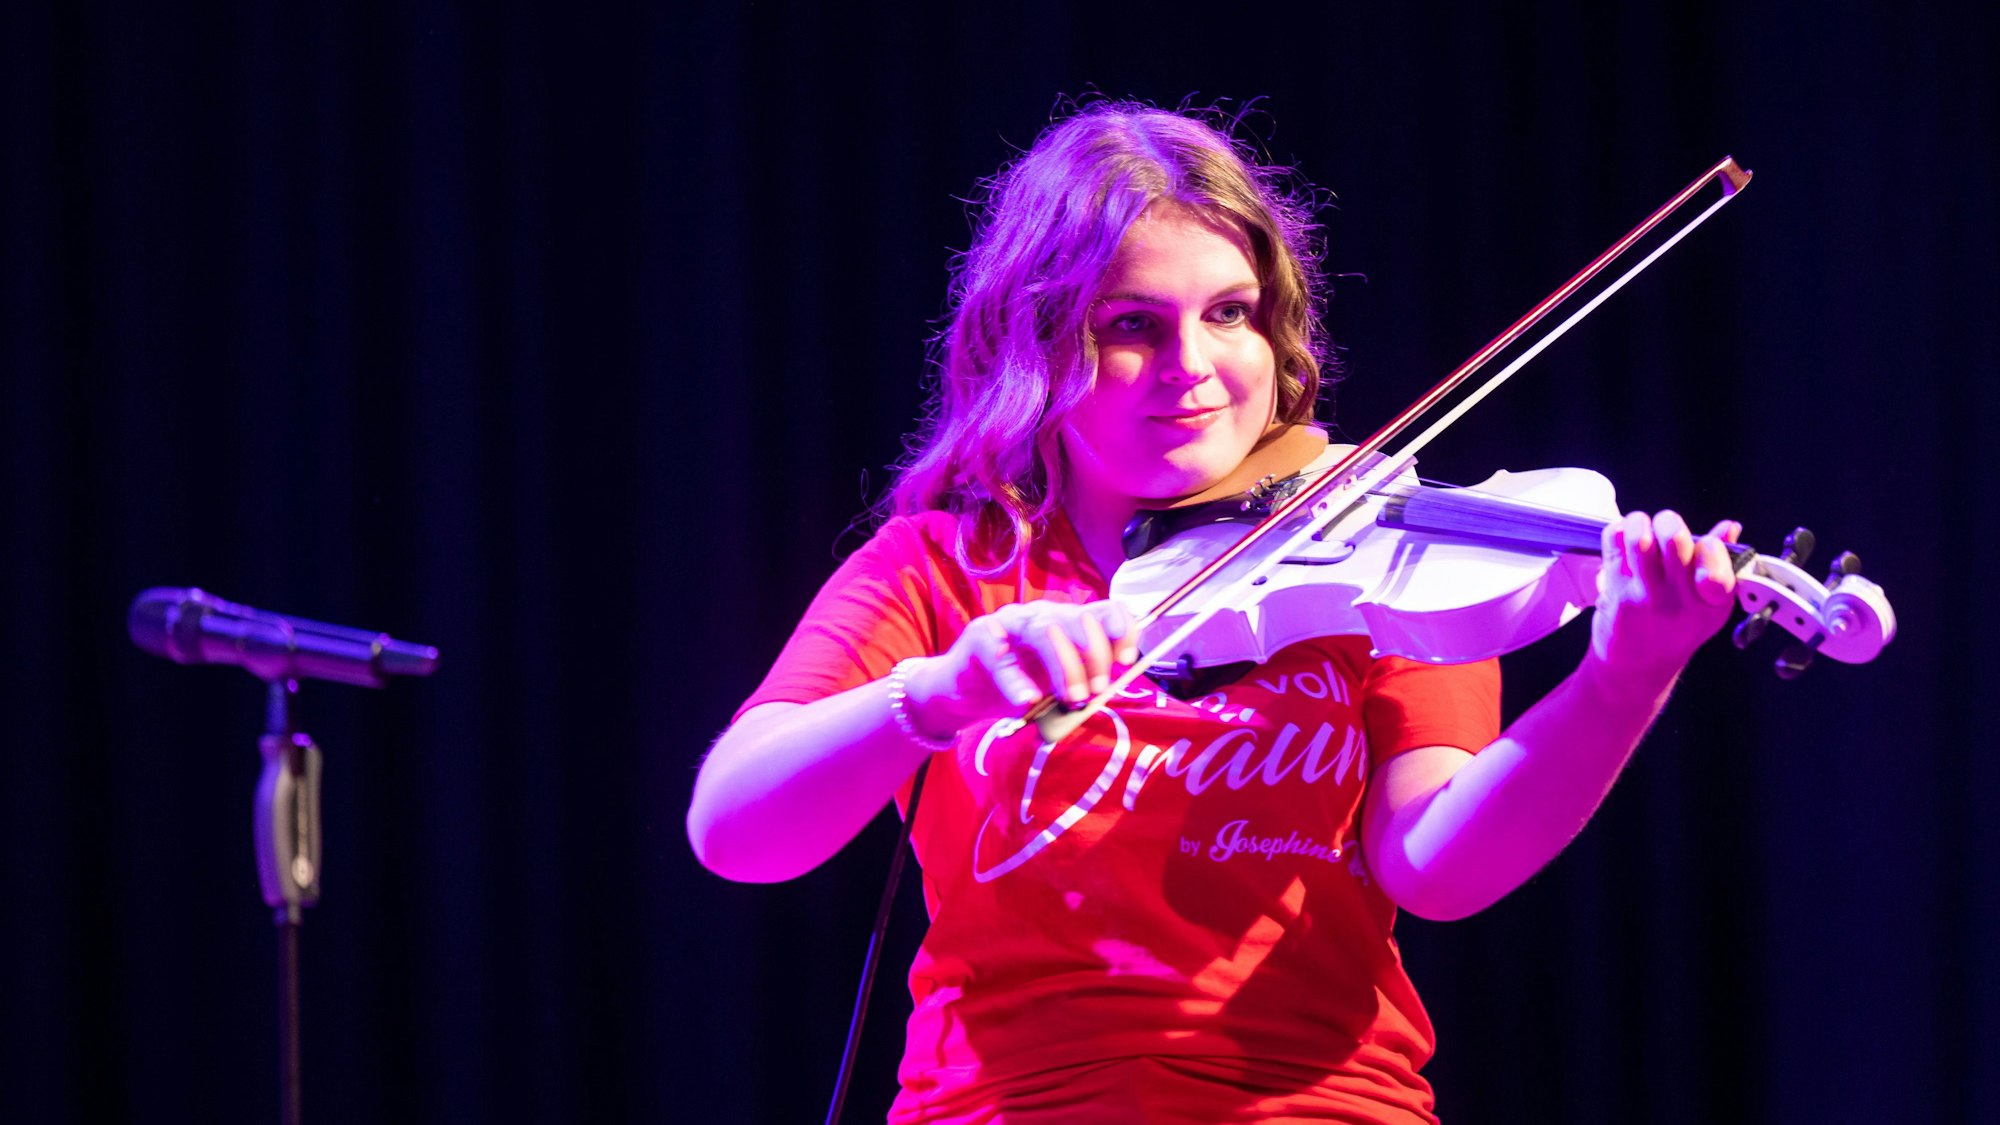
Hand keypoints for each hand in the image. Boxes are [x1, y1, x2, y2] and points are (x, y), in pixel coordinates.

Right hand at [905, 599, 1138, 735]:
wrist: (961, 695)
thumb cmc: (1014, 688)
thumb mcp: (1056, 689)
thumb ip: (1081, 683)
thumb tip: (1110, 691)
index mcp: (1065, 623)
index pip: (1102, 611)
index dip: (1120, 630)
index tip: (1127, 661)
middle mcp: (1041, 615)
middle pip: (1077, 619)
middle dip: (1094, 656)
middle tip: (1094, 692)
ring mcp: (1009, 623)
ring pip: (1044, 630)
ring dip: (1064, 666)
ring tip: (1070, 699)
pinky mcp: (979, 638)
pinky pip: (1001, 655)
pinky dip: (1016, 681)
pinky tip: (1027, 701)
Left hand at [1588, 510, 1740, 692]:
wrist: (1636, 668)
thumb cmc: (1675, 630)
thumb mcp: (1709, 606)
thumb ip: (1720, 564)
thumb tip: (1730, 526)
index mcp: (1713, 601)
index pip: (1716, 556)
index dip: (1710, 543)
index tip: (1702, 547)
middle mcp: (1680, 599)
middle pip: (1675, 538)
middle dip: (1670, 522)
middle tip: (1665, 530)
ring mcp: (1646, 596)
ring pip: (1640, 538)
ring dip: (1640, 524)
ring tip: (1642, 532)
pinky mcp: (1616, 592)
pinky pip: (1614, 541)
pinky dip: (1619, 530)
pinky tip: (1625, 542)